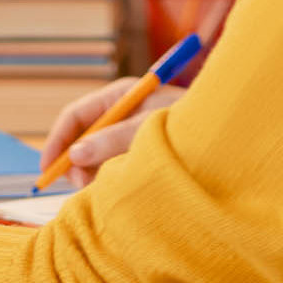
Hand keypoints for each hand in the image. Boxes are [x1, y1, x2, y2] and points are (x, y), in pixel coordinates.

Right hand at [40, 77, 185, 187]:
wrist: (234, 136)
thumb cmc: (194, 125)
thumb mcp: (150, 129)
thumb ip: (113, 140)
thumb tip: (76, 155)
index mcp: (123, 95)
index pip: (76, 115)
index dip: (57, 141)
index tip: (48, 170)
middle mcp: (125, 112)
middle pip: (83, 137)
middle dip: (76, 163)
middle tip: (82, 187)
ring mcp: (133, 132)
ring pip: (98, 155)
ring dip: (95, 173)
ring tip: (110, 186)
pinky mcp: (143, 152)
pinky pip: (115, 166)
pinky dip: (112, 178)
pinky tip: (124, 186)